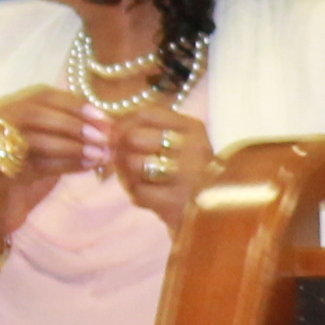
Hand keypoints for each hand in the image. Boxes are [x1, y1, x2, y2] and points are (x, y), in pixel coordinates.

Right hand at [0, 86, 100, 242]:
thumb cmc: (29, 169)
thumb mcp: (48, 141)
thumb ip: (67, 126)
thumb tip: (107, 123)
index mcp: (7, 107)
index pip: (42, 93)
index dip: (75, 104)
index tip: (103, 117)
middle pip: (36, 113)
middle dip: (74, 124)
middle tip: (104, 137)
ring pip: (35, 139)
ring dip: (73, 146)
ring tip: (100, 154)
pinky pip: (37, 164)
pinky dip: (67, 164)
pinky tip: (89, 166)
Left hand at [106, 106, 216, 231]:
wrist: (219, 210)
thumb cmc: (193, 173)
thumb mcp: (182, 143)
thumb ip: (148, 130)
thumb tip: (106, 128)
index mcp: (193, 129)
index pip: (145, 113)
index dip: (123, 124)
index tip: (119, 136)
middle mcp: (192, 147)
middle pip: (133, 136)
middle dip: (123, 150)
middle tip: (127, 161)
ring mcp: (185, 174)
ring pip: (132, 163)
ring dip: (129, 174)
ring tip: (143, 180)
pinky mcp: (174, 200)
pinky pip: (137, 190)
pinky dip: (138, 194)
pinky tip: (152, 195)